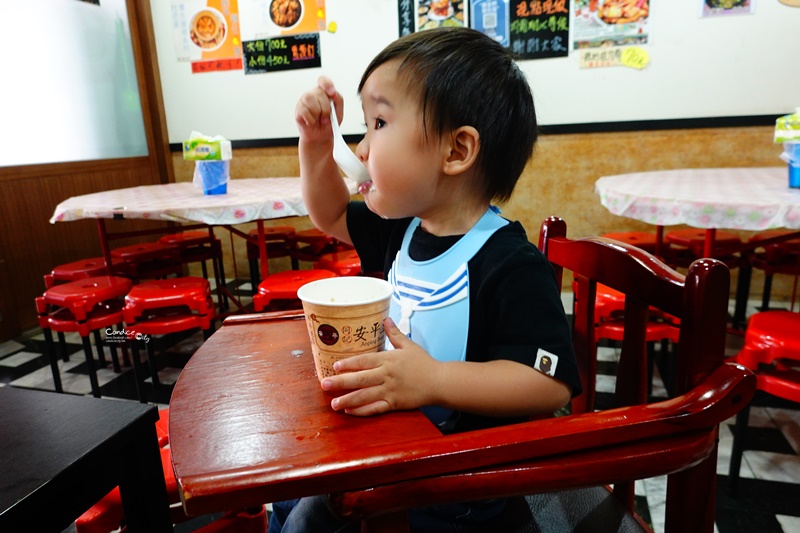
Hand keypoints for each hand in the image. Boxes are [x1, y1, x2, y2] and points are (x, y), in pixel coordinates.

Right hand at [295, 76, 343, 143]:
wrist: (320, 138)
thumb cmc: (329, 124)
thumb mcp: (339, 112)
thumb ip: (338, 100)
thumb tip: (333, 93)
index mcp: (324, 93)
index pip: (323, 80)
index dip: (327, 84)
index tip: (332, 93)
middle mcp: (313, 94)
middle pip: (320, 93)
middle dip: (326, 109)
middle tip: (326, 118)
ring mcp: (304, 101)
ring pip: (310, 100)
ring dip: (317, 113)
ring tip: (318, 120)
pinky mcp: (298, 109)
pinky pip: (305, 111)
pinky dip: (311, 120)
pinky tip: (311, 122)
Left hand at [320, 318, 442, 415]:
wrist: (439, 382)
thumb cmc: (424, 363)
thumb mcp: (409, 346)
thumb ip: (395, 334)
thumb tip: (385, 319)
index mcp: (389, 360)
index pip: (365, 361)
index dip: (349, 364)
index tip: (334, 366)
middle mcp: (387, 375)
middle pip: (361, 379)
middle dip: (341, 382)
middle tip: (324, 384)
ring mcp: (390, 391)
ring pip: (365, 396)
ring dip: (348, 400)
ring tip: (333, 403)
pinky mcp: (395, 404)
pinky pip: (376, 408)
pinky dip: (362, 410)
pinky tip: (350, 411)